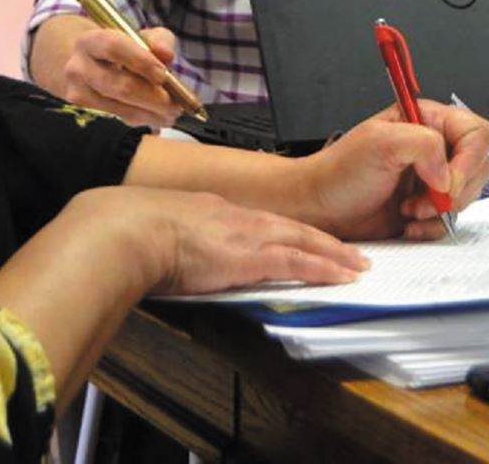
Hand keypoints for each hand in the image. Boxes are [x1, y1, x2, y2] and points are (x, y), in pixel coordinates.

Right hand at [47, 22, 184, 128]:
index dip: (141, 61)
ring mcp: (78, 92)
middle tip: (176, 104)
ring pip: (122, 107)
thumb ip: (158, 40)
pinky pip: (121, 117)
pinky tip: (157, 115)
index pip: (114, 47)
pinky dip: (144, 118)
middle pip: (119, 85)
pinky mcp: (85, 111)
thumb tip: (166, 54)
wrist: (91, 63)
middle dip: (153, 97)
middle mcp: (78, 66)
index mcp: (91, 40)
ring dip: (152, 112)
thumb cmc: (123, 49)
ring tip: (172, 111)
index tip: (164, 75)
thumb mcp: (141, 37)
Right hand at [91, 187, 368, 295]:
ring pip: (304, 241)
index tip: (309, 240)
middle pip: (294, 227)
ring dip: (334, 255)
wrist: (130, 229)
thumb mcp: (163, 230)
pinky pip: (297, 262)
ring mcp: (247, 235)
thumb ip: (179, 240)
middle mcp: (239, 218)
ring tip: (358, 266)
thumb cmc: (134, 232)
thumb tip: (174, 255)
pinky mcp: (249, 256)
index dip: (291, 232)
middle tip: (352, 252)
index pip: (266, 222)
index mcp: (218, 211)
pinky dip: (323, 268)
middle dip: (325, 241)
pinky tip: (341, 277)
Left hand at [298, 100, 488, 241]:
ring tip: (409, 209)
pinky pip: (451, 221)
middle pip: (479, 167)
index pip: (476, 133)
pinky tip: (408, 223)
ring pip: (468, 196)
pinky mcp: (428, 208)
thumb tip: (447, 173)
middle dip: (454, 189)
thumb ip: (424, 145)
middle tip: (424, 197)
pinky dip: (432, 227)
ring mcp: (433, 179)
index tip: (446, 180)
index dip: (469, 159)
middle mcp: (434, 148)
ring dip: (441, 209)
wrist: (320, 208)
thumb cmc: (339, 172)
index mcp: (427, 120)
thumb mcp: (379, 142)